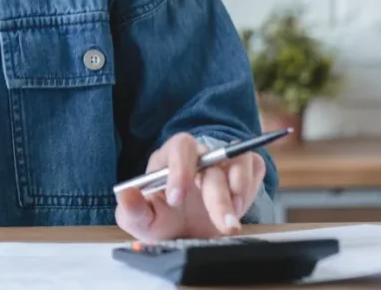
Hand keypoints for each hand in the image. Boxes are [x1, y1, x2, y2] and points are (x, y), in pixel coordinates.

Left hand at [115, 132, 265, 240]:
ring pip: (238, 159)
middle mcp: (198, 156)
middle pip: (213, 158)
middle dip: (217, 196)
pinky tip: (240, 207)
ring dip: (240, 190)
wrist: (188, 234)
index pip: (180, 146)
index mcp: (169, 159)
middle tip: (223, 225)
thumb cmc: (162, 221)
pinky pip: (255, 166)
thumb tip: (125, 194)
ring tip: (231, 221)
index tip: (176, 199)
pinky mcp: (242, 173)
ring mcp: (222, 163)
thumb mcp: (142, 221)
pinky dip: (252, 186)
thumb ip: (131, 210)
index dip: (181, 169)